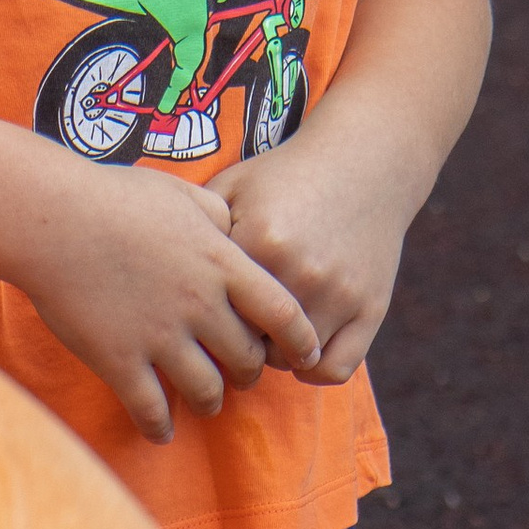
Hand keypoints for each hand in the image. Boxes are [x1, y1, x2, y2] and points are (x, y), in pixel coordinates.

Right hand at [11, 159, 318, 440]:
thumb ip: (217, 213)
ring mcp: (160, 337)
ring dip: (211, 400)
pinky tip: (160, 429)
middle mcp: (199, 305)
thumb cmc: (113, 196)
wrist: (50, 218)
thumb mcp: (181, 193)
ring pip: (207, 391)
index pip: (284, 314)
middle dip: (249, 371)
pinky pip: (151, 409)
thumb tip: (234, 226)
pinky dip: (160, 426)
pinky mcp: (119, 360)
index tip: (303, 353)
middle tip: (241, 372)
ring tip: (205, 400)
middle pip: (248, 359)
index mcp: (221, 264)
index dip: (301, 340)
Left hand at [217, 137, 410, 385]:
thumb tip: (156, 273)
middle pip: (248, 341)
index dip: (200, 313)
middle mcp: (299, 273)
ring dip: (273, 352)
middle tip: (229, 326)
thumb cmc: (286, 175)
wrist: (362, 160)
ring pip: (290, 359)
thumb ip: (196, 227)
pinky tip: (300, 348)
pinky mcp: (371, 309)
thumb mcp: (233, 186)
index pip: (212, 308)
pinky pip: (334, 369)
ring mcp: (339, 295)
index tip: (196, 310)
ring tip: (265, 331)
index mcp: (258, 241)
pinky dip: (313, 369)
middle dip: (234, 338)